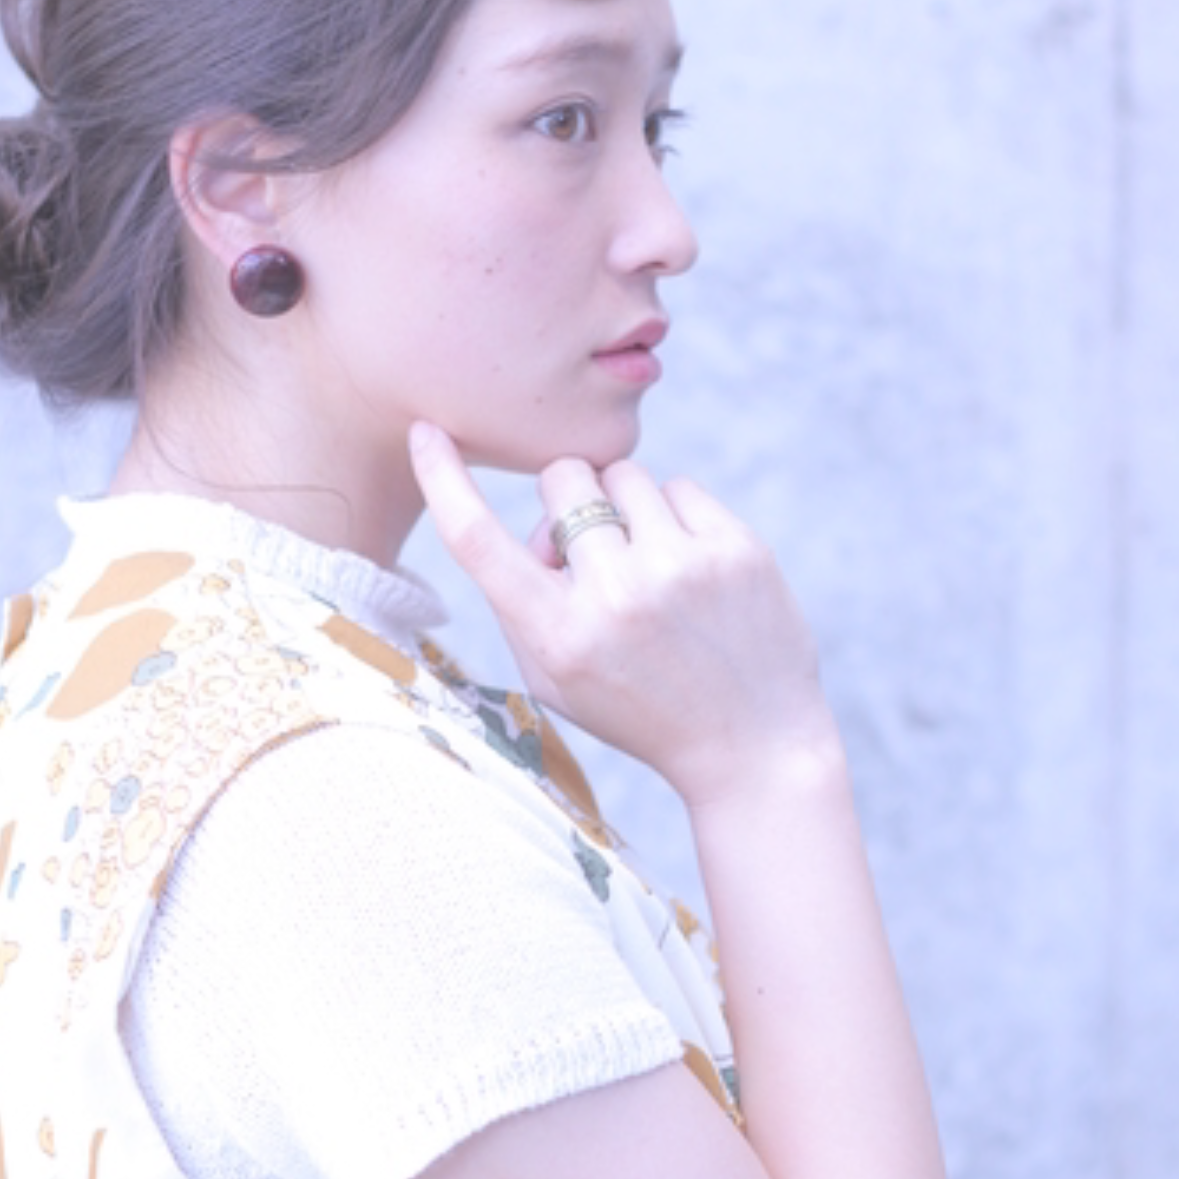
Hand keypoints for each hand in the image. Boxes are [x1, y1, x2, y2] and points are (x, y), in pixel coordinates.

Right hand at [408, 422, 834, 807]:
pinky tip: (689, 570)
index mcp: (558, 636)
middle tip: (590, 551)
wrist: (753, 746)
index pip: (479, 541)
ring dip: (624, 511)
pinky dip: (675, 518)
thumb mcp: (557, 680)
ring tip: (646, 567)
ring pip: (623, 475)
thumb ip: (525, 603)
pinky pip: (679, 487)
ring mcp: (681, 568)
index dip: (442, 480)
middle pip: (563, 478)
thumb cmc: (640, 709)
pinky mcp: (736, 550)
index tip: (425, 432)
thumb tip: (542, 522)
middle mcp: (615, 597)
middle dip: (569, 501)